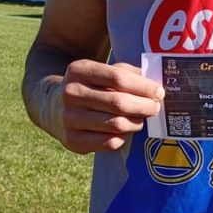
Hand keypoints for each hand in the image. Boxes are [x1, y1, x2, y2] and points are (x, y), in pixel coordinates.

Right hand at [47, 60, 163, 153]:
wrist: (54, 107)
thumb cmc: (90, 87)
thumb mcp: (102, 71)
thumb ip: (128, 74)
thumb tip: (155, 87)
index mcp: (79, 70)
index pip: (118, 78)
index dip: (143, 86)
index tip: (159, 92)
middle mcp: (70, 93)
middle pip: (118, 103)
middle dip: (144, 106)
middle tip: (155, 108)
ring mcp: (69, 118)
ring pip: (116, 125)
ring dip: (136, 123)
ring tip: (140, 119)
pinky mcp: (72, 141)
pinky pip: (109, 143)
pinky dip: (123, 138)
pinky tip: (124, 131)